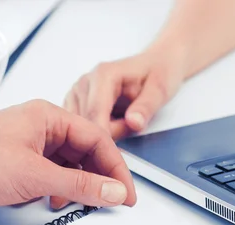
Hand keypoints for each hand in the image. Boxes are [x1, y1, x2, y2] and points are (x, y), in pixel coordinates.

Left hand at [0, 99, 135, 212]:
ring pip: (65, 166)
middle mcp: (38, 128)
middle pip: (83, 152)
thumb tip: (113, 190)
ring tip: (80, 204)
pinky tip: (51, 202)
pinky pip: (46, 176)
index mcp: (47, 117)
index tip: (126, 193)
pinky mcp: (13, 164)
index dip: (116, 168)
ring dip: (75, 186)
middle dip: (98, 178)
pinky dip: (54, 190)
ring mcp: (25, 146)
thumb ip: (80, 185)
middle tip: (111, 201)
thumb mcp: (36, 175)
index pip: (96, 139)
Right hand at [64, 44, 187, 139]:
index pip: (95, 116)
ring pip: (82, 130)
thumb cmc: (158, 73)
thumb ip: (146, 107)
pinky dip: (96, 132)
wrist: (155, 64)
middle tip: (132, 124)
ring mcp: (77, 93)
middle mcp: (85, 82)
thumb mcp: (160, 90)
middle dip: (110, 134)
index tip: (119, 151)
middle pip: (88, 125)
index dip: (107, 137)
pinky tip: (111, 122)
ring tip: (123, 121)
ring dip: (104, 132)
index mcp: (103, 75)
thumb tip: (133, 122)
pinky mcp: (74, 104)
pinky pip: (81, 129)